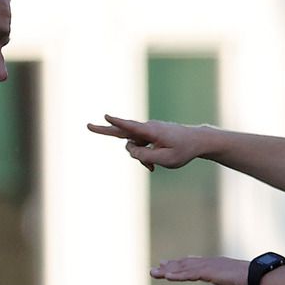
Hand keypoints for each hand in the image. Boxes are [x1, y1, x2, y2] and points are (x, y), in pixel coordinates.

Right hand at [86, 116, 210, 171]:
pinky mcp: (149, 135)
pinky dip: (144, 157)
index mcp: (151, 132)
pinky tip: (152, 166)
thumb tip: (129, 151)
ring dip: (139, 158)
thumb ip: (145, 157)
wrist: (196, 141)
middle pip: (123, 132)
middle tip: (88, 126)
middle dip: (105, 130)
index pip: (131, 127)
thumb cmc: (182, 151)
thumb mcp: (165, 160)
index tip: (107, 116)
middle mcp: (147, 128)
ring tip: (152, 168)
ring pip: (134, 146)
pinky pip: (140, 147)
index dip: (118, 123)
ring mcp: (147, 131)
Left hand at [150, 256, 248, 284]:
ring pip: (184, 268)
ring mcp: (209, 266)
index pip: (192, 265)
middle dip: (169, 267)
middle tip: (155, 269)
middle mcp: (209, 263)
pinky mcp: (210, 272)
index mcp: (213, 266)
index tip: (167, 267)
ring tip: (155, 273)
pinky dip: (178, 275)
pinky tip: (167, 276)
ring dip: (169, 271)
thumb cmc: (247, 282)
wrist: (257, 277)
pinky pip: (190, 274)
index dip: (179, 266)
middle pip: (185, 265)